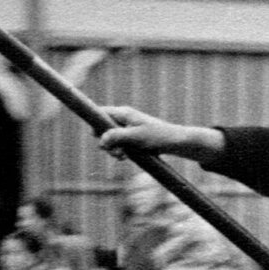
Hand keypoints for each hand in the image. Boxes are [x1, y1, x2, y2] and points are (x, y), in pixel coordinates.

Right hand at [99, 108, 223, 161]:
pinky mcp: (131, 138)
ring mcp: (127, 129)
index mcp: (123, 113)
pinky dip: (120, 152)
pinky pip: (119, 145)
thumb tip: (101, 140)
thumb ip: (117, 136)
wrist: (174, 142)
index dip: (95, 124)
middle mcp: (123, 119)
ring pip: (111, 140)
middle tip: (115, 151)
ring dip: (113, 150)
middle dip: (106, 142)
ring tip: (123, 156)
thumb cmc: (157, 136)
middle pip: (103, 129)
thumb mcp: (135, 137)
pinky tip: (126, 157)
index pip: (101, 113)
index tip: (95, 135)